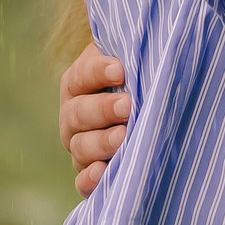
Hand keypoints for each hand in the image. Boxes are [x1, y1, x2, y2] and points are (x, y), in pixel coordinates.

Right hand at [58, 41, 129, 196]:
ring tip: (123, 138)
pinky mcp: (88, 171)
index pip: (82, 75)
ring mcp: (79, 144)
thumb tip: (151, 45)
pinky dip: (90, 179)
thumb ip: (133, 53)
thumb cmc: (137, 78)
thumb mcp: (132, 60)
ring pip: (81, 146)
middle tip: (127, 106)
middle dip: (103, 109)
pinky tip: (102, 172)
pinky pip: (82, 180)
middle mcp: (73, 114)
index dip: (98, 72)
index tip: (121, 70)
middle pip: (80, 113)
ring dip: (101, 143)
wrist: (141, 108)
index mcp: (78, 82)